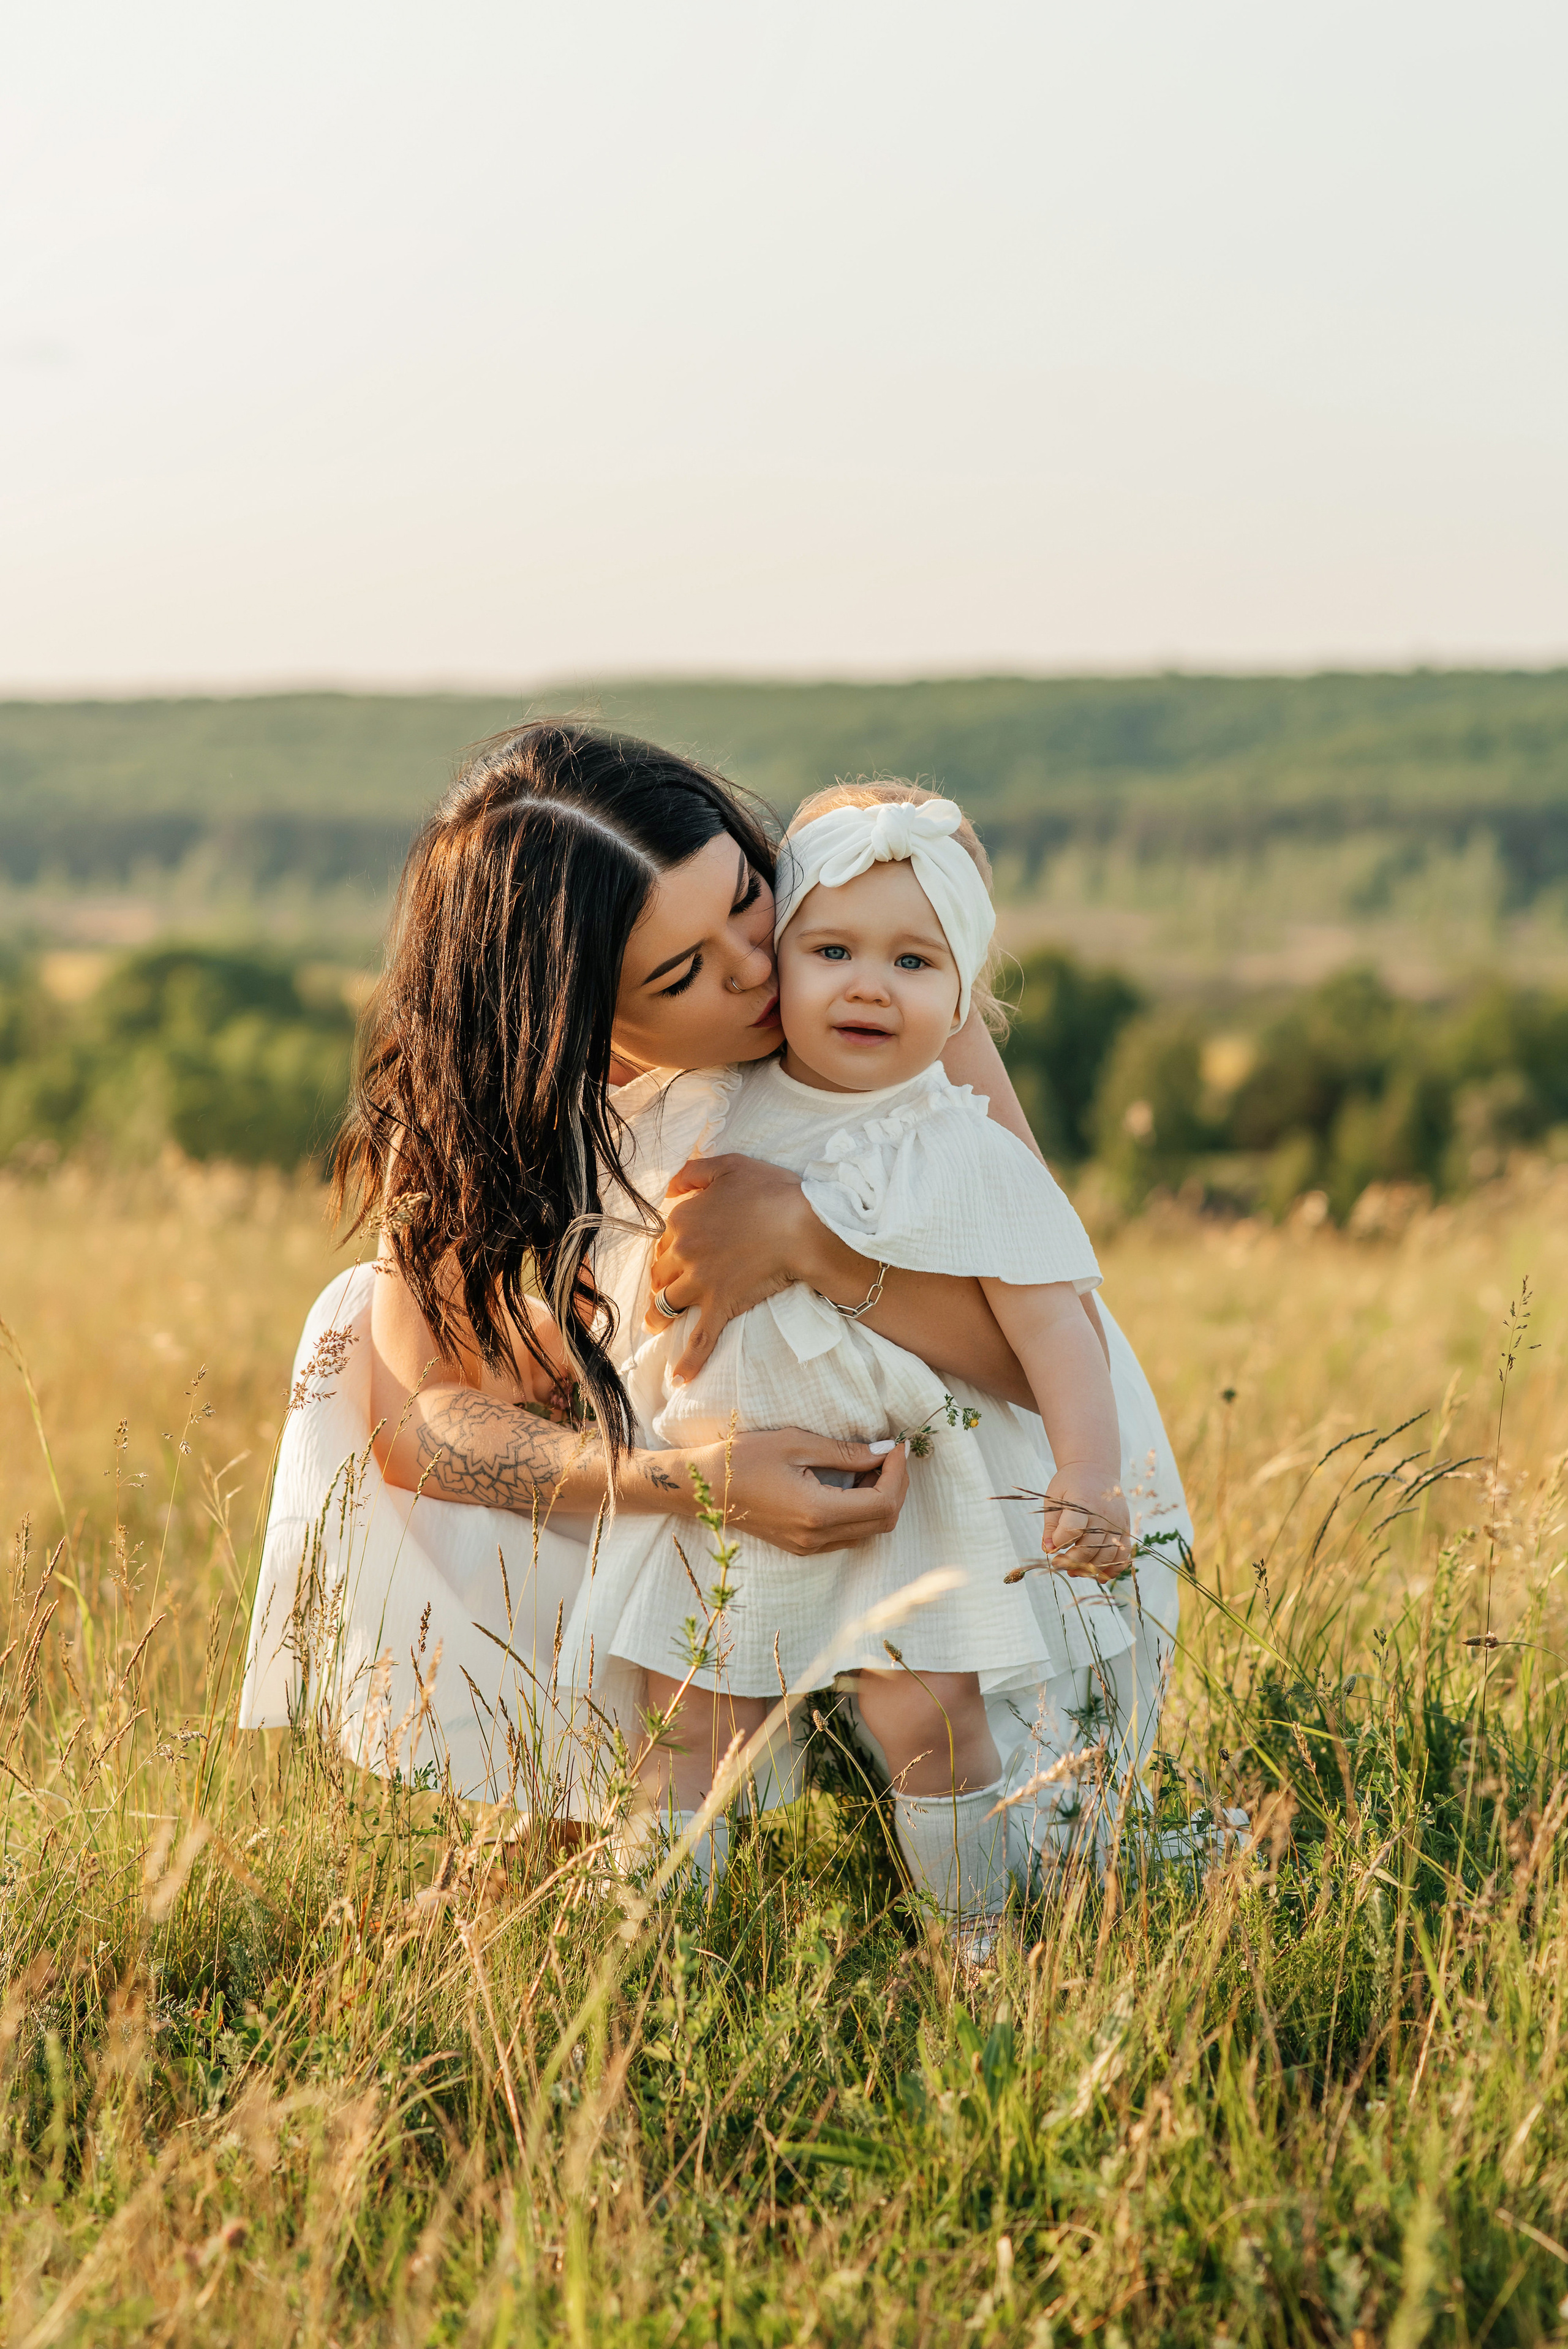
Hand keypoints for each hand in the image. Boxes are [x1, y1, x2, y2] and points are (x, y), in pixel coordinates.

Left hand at [644, 1155, 813, 1381]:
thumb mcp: (729, 1165)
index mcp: (682, 1219)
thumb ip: (693, 1172)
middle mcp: (684, 1252)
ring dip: (660, 1314)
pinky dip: (690, 1360)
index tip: (679, 1251)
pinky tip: (679, 1378)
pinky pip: (702, 1338)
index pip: (664, 1239)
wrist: (802, 1224)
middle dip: (661, 1279)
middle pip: (661, 1272)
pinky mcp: (722, 1305)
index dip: (670, 1246)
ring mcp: (701, 1282)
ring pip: (669, 1302)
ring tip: (656, 1324)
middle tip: (665, 1286)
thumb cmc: (771, 1191)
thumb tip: (670, 1187)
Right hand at [695, 1427, 909, 1555]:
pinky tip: (853, 1483)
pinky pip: (849, 1533)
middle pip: (883, 1521)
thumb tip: (885, 1451)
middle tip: (888, 1453)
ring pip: (869, 1530)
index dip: (899, 1473)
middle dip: (896, 1485)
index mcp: (817, 1512)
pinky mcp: (802, 1546)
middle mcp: (817, 1537)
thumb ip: (846, 1452)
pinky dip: (862, 1509)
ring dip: (881, 1498)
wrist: (705, 1487)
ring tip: (871, 1465)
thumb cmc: (745, 1458)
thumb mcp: (797, 1443)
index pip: (883, 1503)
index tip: (897, 1445)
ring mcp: (809, 1546)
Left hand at [1039, 1464, 1131, 1583]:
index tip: (1051, 1549)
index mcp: (1083, 1502)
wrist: (1095, 1468)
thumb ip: (1051, 1525)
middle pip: (1090, 1546)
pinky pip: (1124, 1554)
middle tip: (1059, 1565)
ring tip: (1074, 1572)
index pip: (1072, 1529)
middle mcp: (1103, 1513)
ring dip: (1090, 1569)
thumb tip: (1048, 1549)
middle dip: (1072, 1561)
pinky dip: (1114, 1569)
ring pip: (1107, 1555)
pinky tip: (1100, 1577)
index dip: (1059, 1543)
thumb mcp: (1054, 1498)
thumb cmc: (1071, 1484)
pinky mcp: (1125, 1528)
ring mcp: (1117, 1522)